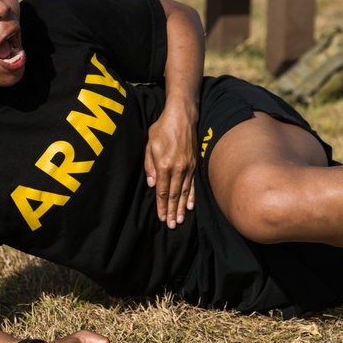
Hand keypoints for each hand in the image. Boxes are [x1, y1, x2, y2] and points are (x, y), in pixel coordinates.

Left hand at [144, 101, 197, 228]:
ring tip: (180, 220)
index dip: (161, 206)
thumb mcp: (150, 143)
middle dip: (172, 211)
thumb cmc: (163, 128)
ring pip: (184, 192)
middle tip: (172, 225)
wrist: (183, 116)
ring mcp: (187, 167)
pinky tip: (190, 206)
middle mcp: (177, 168)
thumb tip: (151, 184)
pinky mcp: (193, 164)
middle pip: (174, 195)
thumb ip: (149, 165)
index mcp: (164, 164)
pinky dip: (191, 196)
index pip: (162, 191)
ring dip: (181, 207)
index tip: (161, 218)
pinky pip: (193, 184)